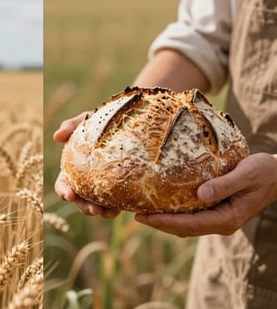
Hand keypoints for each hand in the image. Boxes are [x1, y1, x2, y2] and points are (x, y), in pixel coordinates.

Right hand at [54, 112, 119, 218]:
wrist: (131, 121)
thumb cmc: (103, 120)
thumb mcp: (87, 119)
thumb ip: (71, 125)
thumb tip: (56, 137)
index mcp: (73, 168)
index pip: (63, 184)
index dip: (64, 191)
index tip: (69, 195)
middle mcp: (86, 181)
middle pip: (80, 201)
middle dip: (85, 207)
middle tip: (94, 209)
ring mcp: (102, 187)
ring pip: (97, 206)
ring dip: (101, 211)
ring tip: (109, 212)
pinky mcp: (119, 189)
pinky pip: (116, 203)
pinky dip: (116, 208)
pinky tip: (121, 208)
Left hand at [135, 153, 276, 236]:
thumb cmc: (264, 172)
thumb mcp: (247, 174)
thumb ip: (225, 185)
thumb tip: (200, 194)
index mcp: (228, 218)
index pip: (190, 224)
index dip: (165, 222)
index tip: (145, 217)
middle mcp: (221, 223)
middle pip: (185, 228)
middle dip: (160, 223)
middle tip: (136, 215)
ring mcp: (219, 218)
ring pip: (187, 224)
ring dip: (166, 220)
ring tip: (144, 212)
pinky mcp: (217, 211)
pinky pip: (193, 216)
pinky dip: (176, 214)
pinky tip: (163, 205)